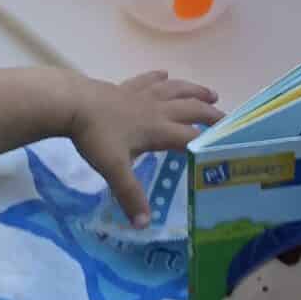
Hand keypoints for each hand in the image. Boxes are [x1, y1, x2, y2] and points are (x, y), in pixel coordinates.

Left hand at [67, 71, 221, 223]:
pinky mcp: (126, 87)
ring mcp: (142, 95)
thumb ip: (130, 195)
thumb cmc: (96, 136)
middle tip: (227, 120)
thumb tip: (144, 224)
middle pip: (191, 108)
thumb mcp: (114, 170)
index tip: (227, 145)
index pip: (191, 136)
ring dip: (194, 91)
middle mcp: (156, 109)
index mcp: (158, 129)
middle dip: (211, 114)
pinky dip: (160, 78)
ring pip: (176, 90)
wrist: (72, 104)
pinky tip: (164, 75)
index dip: (209, 141)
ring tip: (210, 93)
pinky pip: (149, 80)